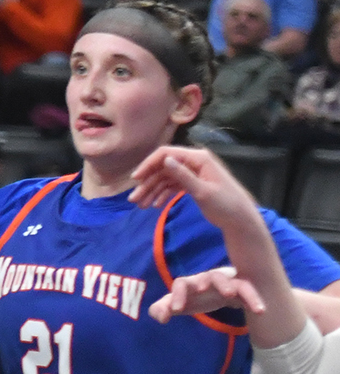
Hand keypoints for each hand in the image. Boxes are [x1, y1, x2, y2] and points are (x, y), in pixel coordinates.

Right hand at [130, 144, 256, 228]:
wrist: (240, 219)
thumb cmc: (225, 204)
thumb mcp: (202, 191)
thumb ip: (183, 175)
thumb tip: (165, 160)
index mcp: (198, 158)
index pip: (166, 154)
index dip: (148, 165)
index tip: (136, 179)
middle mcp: (194, 162)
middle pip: (163, 168)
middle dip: (147, 183)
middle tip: (134, 200)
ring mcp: (193, 173)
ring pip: (165, 179)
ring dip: (152, 191)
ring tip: (141, 206)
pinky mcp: (193, 184)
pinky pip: (172, 186)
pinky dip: (163, 195)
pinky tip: (155, 205)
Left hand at [150, 266, 263, 322]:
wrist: (219, 292)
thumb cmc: (195, 297)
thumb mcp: (179, 304)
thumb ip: (162, 309)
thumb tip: (161, 317)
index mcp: (191, 283)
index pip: (182, 283)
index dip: (177, 294)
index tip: (176, 310)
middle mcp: (209, 280)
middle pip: (210, 276)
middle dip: (209, 281)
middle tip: (204, 289)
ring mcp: (228, 282)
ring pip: (233, 281)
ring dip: (234, 288)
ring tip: (232, 296)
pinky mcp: (242, 289)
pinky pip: (250, 291)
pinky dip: (254, 299)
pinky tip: (260, 311)